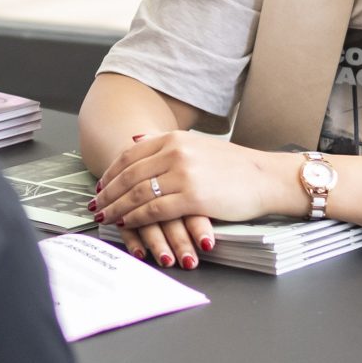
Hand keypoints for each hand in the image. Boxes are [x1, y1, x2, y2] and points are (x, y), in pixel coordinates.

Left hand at [92, 134, 294, 266]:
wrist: (266, 177)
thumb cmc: (235, 166)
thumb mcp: (197, 145)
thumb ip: (166, 143)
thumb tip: (136, 140)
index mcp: (175, 138)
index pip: (130, 155)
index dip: (111, 173)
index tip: (100, 186)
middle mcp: (176, 152)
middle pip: (129, 174)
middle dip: (108, 193)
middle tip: (95, 206)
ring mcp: (184, 174)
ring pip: (138, 193)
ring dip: (117, 207)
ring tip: (106, 218)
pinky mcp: (193, 197)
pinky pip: (155, 209)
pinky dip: (137, 218)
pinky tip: (127, 224)